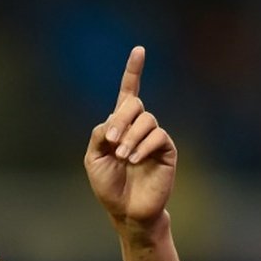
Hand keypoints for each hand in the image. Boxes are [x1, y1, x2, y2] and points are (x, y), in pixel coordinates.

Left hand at [84, 46, 175, 233]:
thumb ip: (100, 134)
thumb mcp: (93, 158)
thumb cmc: (108, 185)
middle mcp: (138, 127)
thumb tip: (114, 120)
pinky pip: (158, 135)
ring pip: (146, 120)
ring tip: (123, 157)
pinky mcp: (166, 149)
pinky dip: (143, 145)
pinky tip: (135, 160)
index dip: (133, 72)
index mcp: (119, 126)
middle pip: (133, 104)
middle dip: (120, 120)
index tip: (139, 50)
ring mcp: (153, 137)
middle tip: (111, 142)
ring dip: (130, 136)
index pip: (128, 93)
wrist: (126, 210)